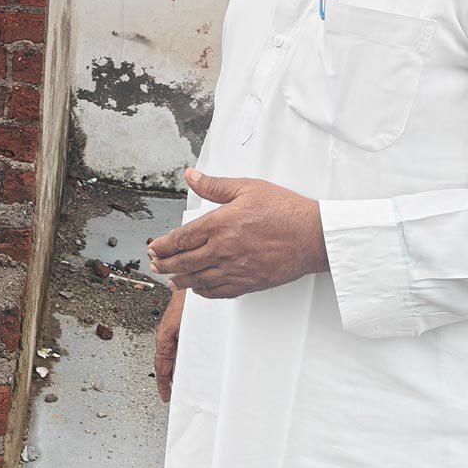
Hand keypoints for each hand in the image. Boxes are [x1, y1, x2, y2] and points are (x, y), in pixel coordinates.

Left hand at [147, 169, 327, 298]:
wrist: (314, 236)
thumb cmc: (284, 210)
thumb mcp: (247, 187)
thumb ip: (214, 185)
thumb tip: (191, 176)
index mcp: (220, 224)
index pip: (181, 238)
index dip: (163, 245)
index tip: (154, 247)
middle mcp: (223, 249)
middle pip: (184, 261)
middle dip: (165, 264)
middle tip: (154, 264)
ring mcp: (236, 269)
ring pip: (199, 279)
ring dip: (180, 280)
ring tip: (170, 280)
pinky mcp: (249, 283)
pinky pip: (219, 292)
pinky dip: (204, 292)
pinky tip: (198, 289)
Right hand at [153, 287, 184, 402]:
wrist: (190, 280)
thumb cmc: (189, 301)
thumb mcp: (185, 328)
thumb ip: (182, 348)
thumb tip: (181, 367)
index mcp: (164, 336)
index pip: (161, 365)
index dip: (163, 383)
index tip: (166, 397)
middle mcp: (166, 334)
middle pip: (166, 362)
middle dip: (170, 379)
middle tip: (177, 395)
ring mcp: (172, 330)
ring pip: (173, 354)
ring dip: (177, 368)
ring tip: (186, 382)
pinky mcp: (179, 326)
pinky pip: (178, 346)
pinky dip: (182, 357)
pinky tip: (191, 362)